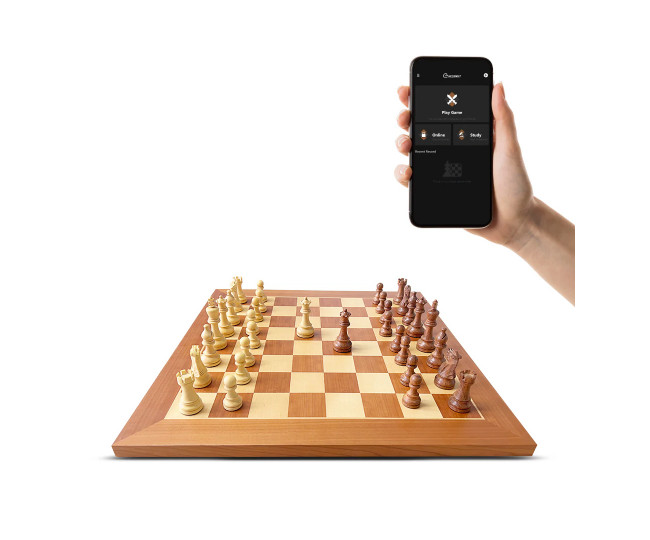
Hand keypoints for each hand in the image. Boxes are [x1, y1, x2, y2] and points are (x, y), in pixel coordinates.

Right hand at [394, 83, 534, 249]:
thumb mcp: (509, 148)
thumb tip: (498, 85)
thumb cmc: (515, 183)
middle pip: (419, 128)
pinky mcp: (433, 191)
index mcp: (466, 133)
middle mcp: (449, 149)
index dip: (420, 98)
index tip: (408, 89)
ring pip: (411, 152)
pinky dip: (403, 175)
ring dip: (401, 143)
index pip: (440, 110)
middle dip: (406, 118)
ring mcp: (439, 169)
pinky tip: (407, 172)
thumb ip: (503, 118)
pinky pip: (411, 181)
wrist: (512, 221)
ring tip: (406, 144)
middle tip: (405, 117)